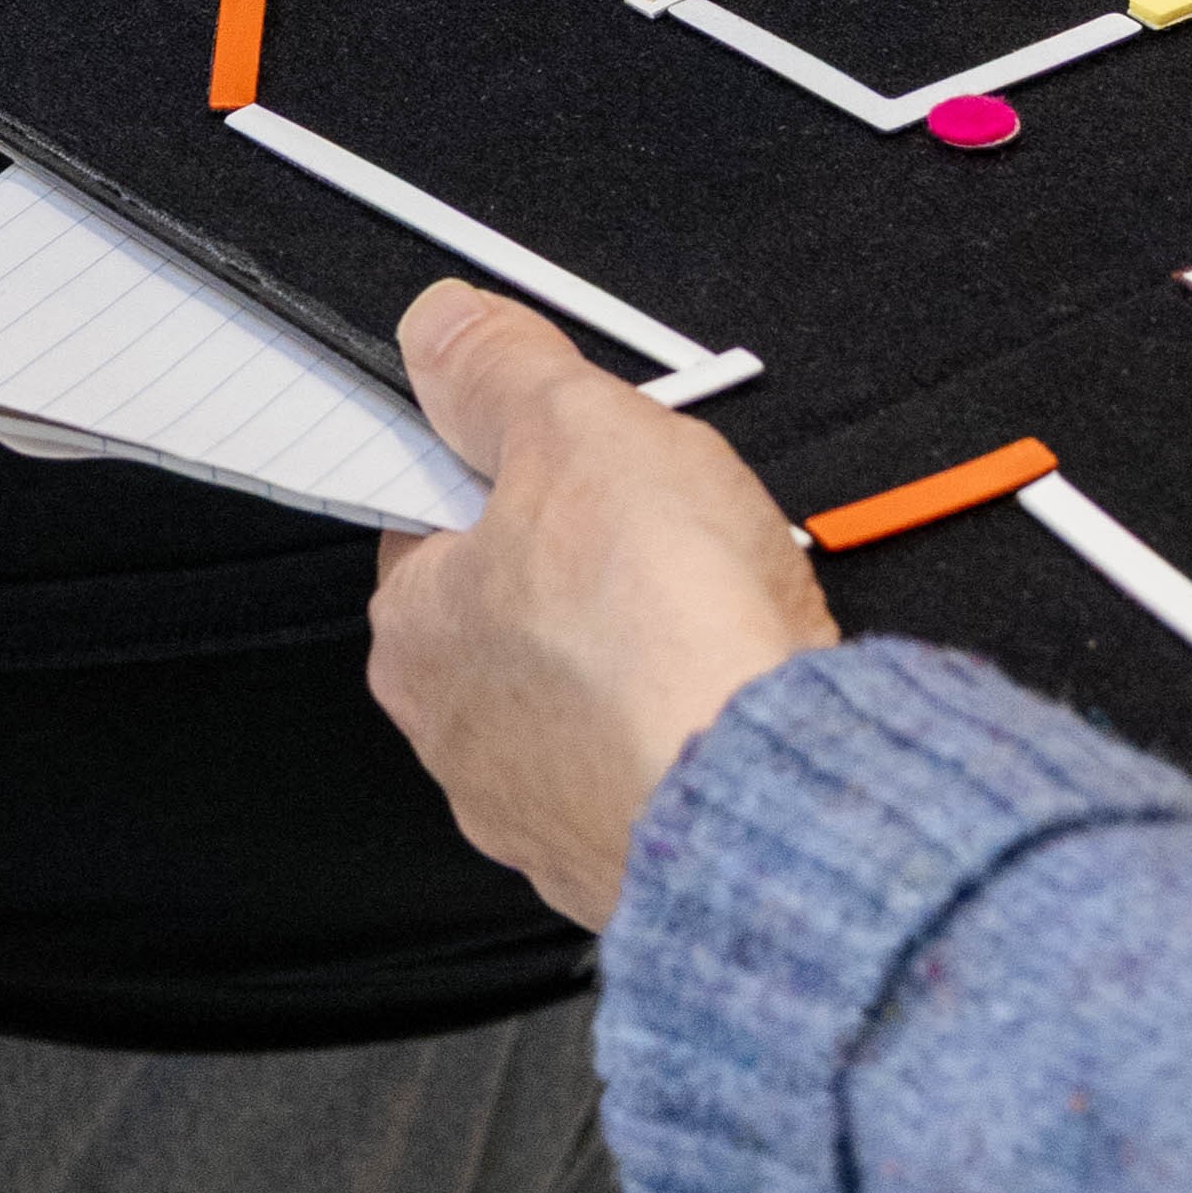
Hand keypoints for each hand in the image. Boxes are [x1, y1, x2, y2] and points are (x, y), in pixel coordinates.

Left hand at [366, 288, 832, 920]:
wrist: (773, 796)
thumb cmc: (666, 637)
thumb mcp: (574, 431)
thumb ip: (500, 371)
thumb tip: (441, 330)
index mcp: (418, 634)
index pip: (431, 520)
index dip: (508, 468)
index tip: (568, 454)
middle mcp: (457, 738)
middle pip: (515, 609)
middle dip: (588, 564)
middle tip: (662, 525)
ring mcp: (539, 811)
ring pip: (584, 696)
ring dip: (640, 653)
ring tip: (712, 609)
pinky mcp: (623, 862)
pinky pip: (648, 767)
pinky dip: (685, 728)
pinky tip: (730, 688)